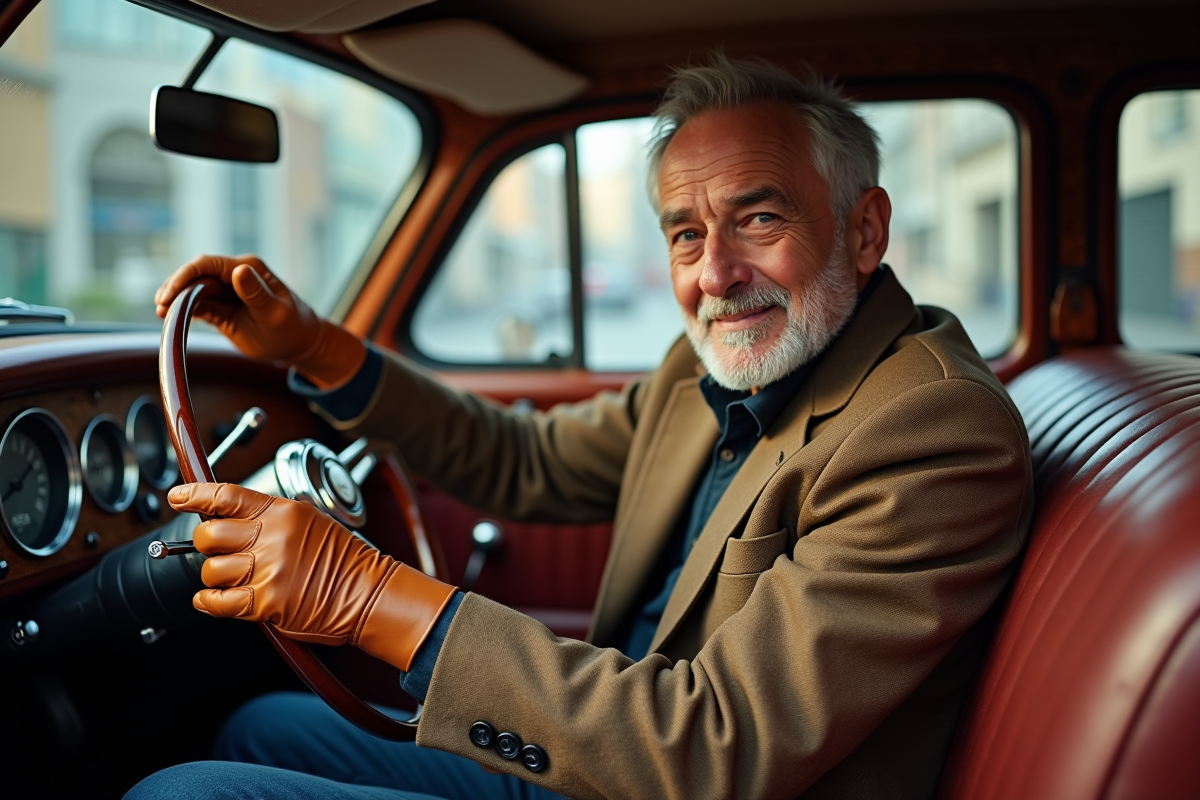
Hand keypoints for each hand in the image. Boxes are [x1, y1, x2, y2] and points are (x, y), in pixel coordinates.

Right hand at [154, 254, 364, 387]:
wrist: (300, 344)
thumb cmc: (293, 327)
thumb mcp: (275, 313)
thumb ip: (256, 293)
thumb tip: (238, 271)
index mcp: (248, 269)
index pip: (208, 265)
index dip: (186, 275)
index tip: (171, 293)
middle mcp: (235, 275)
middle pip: (196, 275)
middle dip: (175, 288)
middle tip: (160, 306)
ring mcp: (227, 291)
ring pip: (193, 290)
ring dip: (175, 299)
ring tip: (161, 313)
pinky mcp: (222, 308)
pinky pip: (197, 305)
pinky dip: (183, 310)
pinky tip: (169, 318)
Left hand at [169, 482, 457, 670]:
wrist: (370, 593)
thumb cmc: (346, 560)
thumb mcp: (312, 522)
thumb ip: (272, 519)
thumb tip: (230, 519)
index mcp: (284, 512)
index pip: (227, 496)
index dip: (195, 495)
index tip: (178, 495)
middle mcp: (273, 537)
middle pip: (209, 535)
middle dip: (204, 544)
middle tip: (216, 551)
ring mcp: (269, 570)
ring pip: (211, 570)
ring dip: (215, 577)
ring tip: (233, 579)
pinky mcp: (266, 603)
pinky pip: (218, 602)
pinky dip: (210, 602)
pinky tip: (216, 599)